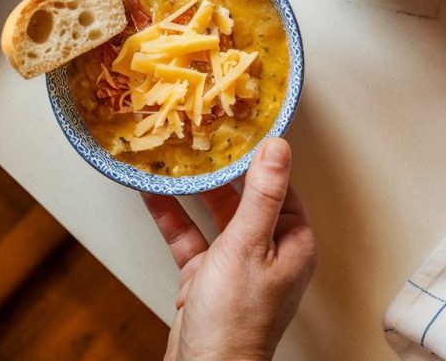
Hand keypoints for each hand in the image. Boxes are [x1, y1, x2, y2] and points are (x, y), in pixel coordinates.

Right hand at [144, 138, 316, 360]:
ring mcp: (236, 265)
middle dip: (222, 168)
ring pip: (215, 214)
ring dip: (194, 188)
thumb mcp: (248, 246)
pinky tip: (153, 192)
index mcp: (292, 242)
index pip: (279, 185)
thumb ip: (261, 195)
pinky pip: (190, 236)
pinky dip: (172, 216)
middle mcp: (269, 251)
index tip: (241, 125)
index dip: (260, 155)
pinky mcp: (207, 277)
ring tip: (175, 155)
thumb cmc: (235, 319)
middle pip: (245, 197)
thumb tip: (278, 146)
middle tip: (202, 133)